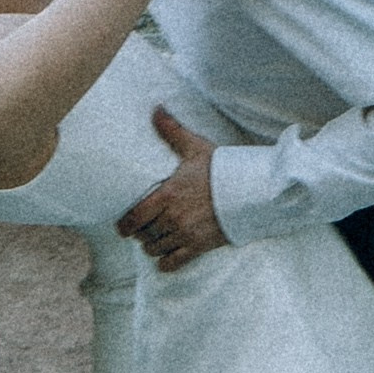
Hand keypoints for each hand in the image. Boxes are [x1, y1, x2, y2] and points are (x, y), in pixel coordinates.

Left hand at [116, 109, 226, 271]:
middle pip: (143, 235)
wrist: (252, 191)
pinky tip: (166, 257)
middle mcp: (173, 218)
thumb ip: (172, 131)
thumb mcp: (195, 148)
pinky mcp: (200, 247)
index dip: (123, 225)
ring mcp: (186, 234)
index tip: (121, 227)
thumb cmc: (222, 169)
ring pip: (155, 249)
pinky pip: (173, 263)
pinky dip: (166, 263)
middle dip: (140, 233)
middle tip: (142, 229)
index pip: (134, 217)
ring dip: (152, 246)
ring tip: (154, 240)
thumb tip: (156, 109)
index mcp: (168, 195)